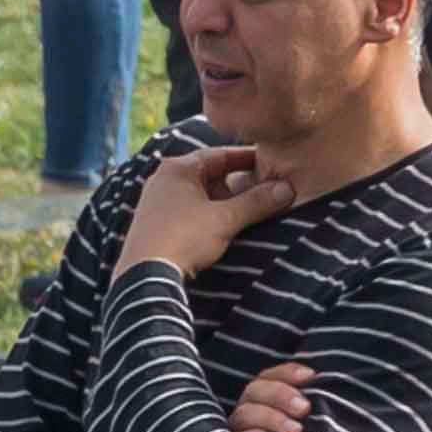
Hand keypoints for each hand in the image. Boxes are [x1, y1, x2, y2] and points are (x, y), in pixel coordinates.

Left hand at [123, 144, 295, 280]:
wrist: (144, 277)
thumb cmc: (182, 239)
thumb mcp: (225, 219)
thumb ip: (256, 202)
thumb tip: (287, 189)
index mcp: (178, 169)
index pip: (220, 155)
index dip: (248, 159)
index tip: (270, 162)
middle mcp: (163, 180)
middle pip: (210, 175)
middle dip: (238, 183)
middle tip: (265, 189)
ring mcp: (155, 203)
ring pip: (199, 195)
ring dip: (224, 201)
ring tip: (249, 210)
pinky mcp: (153, 224)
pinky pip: (188, 211)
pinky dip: (208, 214)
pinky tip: (222, 227)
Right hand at [223, 355, 320, 431]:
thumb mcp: (313, 426)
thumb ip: (313, 407)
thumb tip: (321, 384)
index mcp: (267, 402)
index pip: (269, 378)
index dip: (287, 374)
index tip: (310, 377)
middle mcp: (249, 414)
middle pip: (254, 392)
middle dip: (281, 395)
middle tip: (305, 409)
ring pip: (245, 414)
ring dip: (272, 418)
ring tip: (295, 431)